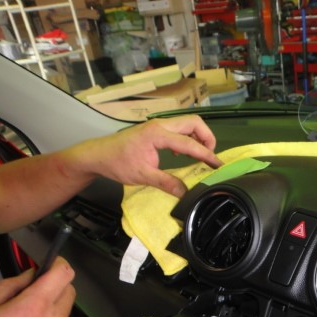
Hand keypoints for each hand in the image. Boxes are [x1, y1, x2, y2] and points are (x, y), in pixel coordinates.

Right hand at [0, 258, 73, 316]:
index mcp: (33, 309)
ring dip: (52, 310)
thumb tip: (29, 276)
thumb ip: (9, 287)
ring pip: (66, 313)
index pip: (63, 274)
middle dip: (54, 287)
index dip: (58, 265)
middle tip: (31, 293)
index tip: (51, 264)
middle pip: (69, 291)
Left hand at [68, 115, 221, 196]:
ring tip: (201, 154)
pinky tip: (182, 152)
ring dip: (198, 136)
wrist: (98, 155)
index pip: (189, 143)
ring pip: (187, 123)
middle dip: (207, 137)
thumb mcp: (142, 176)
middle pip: (193, 123)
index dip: (206, 154)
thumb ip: (166, 183)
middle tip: (211, 156)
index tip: (217, 165)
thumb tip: (185, 192)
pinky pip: (179, 128)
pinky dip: (188, 137)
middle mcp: (160, 125)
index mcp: (157, 134)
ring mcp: (158, 125)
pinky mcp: (155, 129)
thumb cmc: (117, 163)